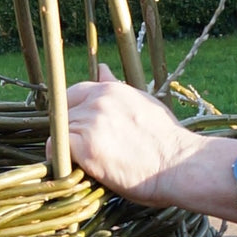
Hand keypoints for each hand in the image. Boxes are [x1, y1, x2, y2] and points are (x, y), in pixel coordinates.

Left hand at [64, 65, 236, 217]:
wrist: (179, 164)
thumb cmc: (166, 139)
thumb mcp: (144, 103)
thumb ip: (117, 87)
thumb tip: (103, 68)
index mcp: (111, 89)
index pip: (74, 92)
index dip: (74, 111)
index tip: (81, 128)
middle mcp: (98, 101)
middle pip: (63, 112)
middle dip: (69, 129)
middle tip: (84, 149)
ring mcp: (91, 122)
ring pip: (61, 131)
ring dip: (68, 147)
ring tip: (85, 162)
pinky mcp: (86, 146)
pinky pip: (57, 149)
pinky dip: (61, 160)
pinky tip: (78, 168)